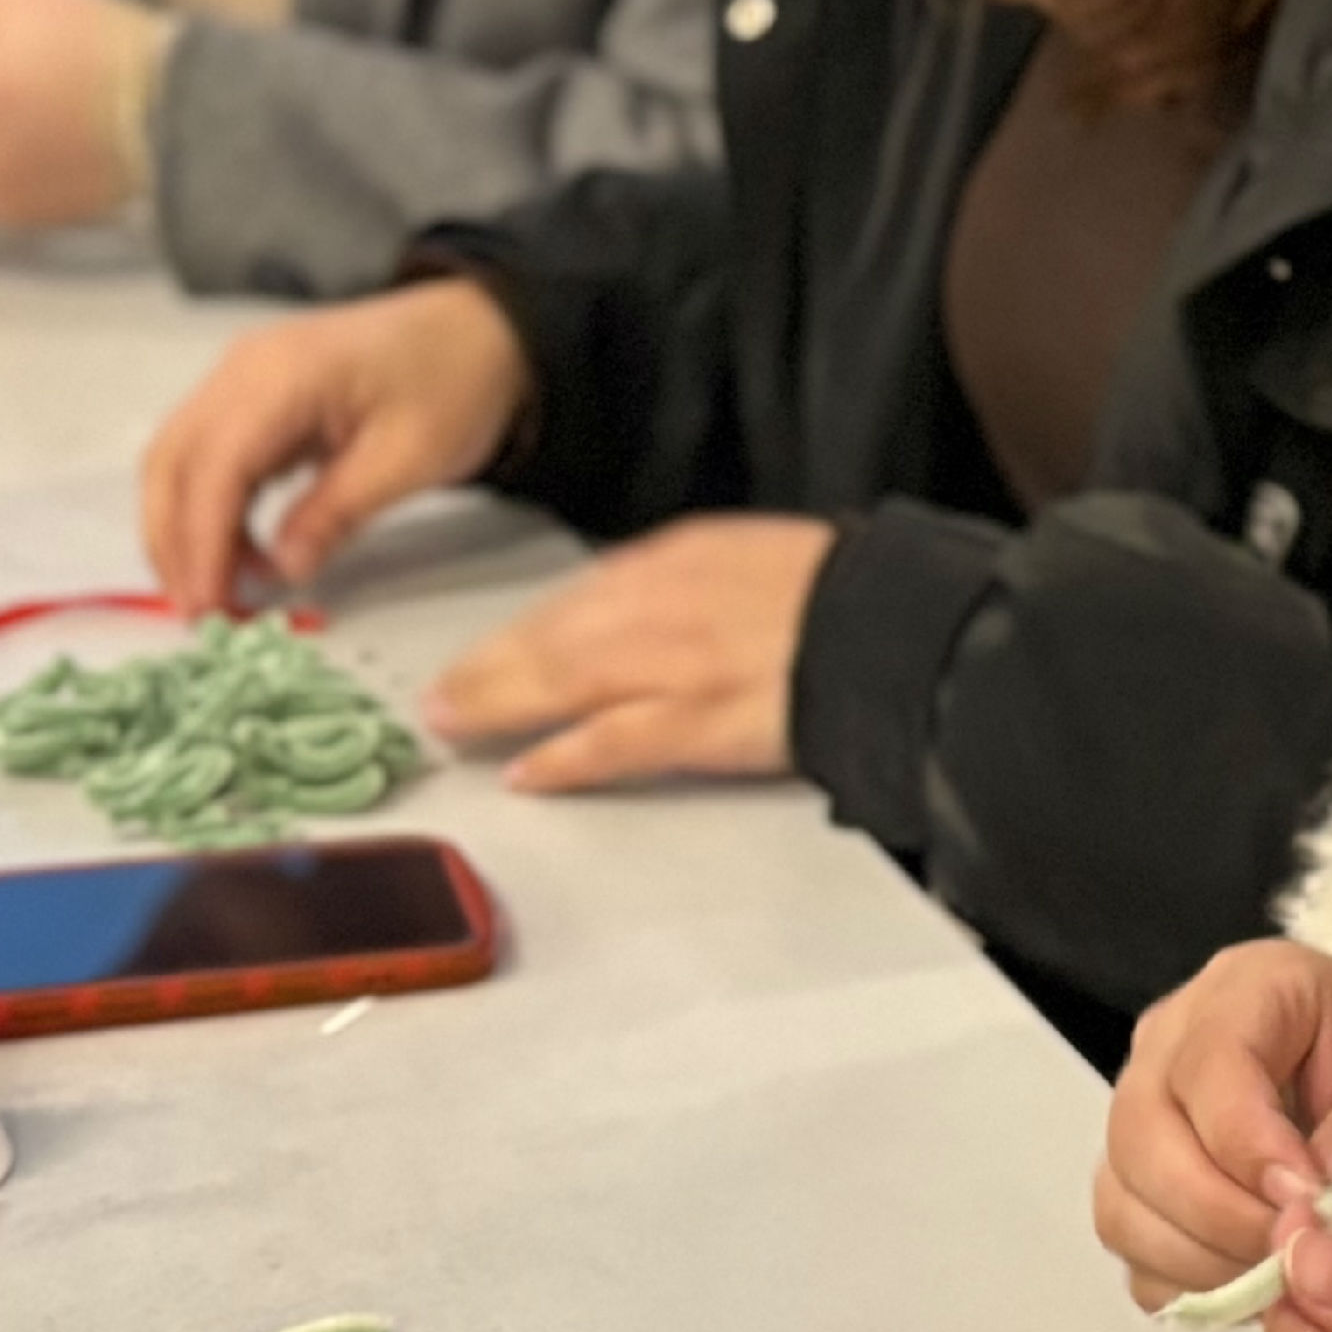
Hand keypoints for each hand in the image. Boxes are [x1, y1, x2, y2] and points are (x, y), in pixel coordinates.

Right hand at [140, 279, 532, 609]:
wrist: (481, 329)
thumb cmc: (455, 381)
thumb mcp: (410, 457)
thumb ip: (338, 513)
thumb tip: (281, 571)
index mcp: (282, 374)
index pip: (215, 466)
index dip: (202, 542)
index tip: (208, 604)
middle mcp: (244, 368)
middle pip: (172, 461)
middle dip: (174, 542)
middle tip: (201, 612)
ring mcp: (243, 377)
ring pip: (178, 459)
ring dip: (184, 528)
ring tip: (217, 593)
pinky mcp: (254, 396)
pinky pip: (209, 455)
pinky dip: (210, 507)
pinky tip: (238, 554)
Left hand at [421, 513, 835, 790]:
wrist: (892, 624)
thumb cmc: (840, 592)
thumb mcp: (755, 558)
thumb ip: (696, 581)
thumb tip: (651, 608)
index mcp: (678, 558)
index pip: (581, 596)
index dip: (527, 628)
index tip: (492, 649)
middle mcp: (658, 605)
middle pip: (550, 637)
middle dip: (487, 666)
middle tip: (439, 694)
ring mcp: (672, 666)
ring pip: (560, 685)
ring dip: (498, 706)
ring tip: (454, 726)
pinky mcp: (696, 724)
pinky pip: (611, 743)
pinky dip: (563, 759)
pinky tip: (527, 773)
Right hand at [1099, 942, 1331, 1307]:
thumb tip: (1318, 1198)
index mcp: (1251, 987)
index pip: (1208, 1066)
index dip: (1250, 1147)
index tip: (1314, 1202)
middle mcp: (1175, 1040)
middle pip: (1141, 1133)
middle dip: (1218, 1212)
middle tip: (1299, 1252)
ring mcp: (1147, 1113)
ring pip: (1122, 1198)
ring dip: (1200, 1255)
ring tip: (1286, 1272)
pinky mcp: (1142, 1185)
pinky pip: (1132, 1247)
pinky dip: (1187, 1280)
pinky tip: (1257, 1284)